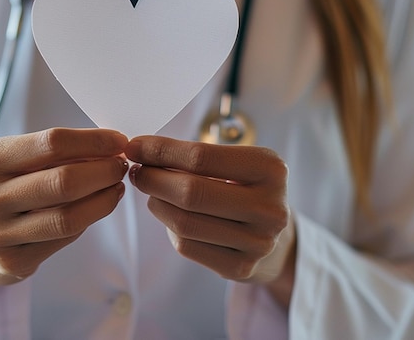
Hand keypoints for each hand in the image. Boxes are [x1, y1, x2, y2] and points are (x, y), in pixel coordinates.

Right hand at [0, 128, 127, 299]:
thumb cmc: (7, 185)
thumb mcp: (18, 158)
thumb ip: (57, 151)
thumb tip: (110, 146)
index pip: (52, 143)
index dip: (93, 141)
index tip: (118, 141)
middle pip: (63, 181)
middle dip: (103, 171)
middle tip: (121, 165)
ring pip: (68, 216)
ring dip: (103, 198)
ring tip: (116, 185)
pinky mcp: (12, 262)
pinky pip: (65, 238)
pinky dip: (90, 218)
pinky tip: (99, 205)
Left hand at [125, 136, 293, 289]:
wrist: (278, 235)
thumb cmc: (246, 186)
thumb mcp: (235, 161)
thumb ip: (194, 156)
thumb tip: (142, 151)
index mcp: (269, 168)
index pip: (200, 156)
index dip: (160, 151)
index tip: (135, 146)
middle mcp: (269, 206)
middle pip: (190, 192)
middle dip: (153, 178)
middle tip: (137, 171)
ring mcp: (258, 241)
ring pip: (184, 222)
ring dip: (156, 202)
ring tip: (151, 191)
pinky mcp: (242, 267)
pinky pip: (187, 246)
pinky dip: (168, 227)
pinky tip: (168, 213)